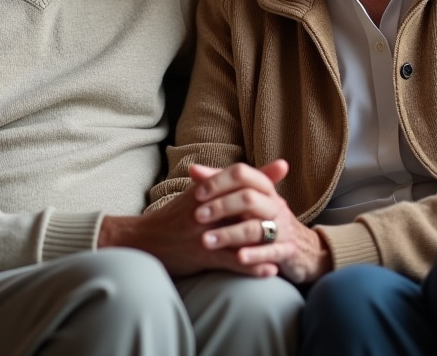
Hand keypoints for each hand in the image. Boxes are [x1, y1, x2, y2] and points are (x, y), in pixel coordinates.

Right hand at [98, 165, 281, 277]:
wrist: (145, 241)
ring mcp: (204, 232)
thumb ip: (218, 179)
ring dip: (267, 243)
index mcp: (204, 191)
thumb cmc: (174, 217)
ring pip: (242, 235)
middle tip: (291, 215)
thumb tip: (241, 166)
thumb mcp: (194, 194)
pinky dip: (253, 266)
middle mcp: (205, 209)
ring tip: (287, 247)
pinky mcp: (202, 255)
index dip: (261, 174)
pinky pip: (233, 261)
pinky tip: (270, 270)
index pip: (236, 178)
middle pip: (243, 205)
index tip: (284, 168)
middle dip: (269, 210)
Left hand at [190, 159, 330, 284]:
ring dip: (229, 234)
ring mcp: (283, 228)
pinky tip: (238, 258)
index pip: (243, 174)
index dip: (219, 181)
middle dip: (221, 206)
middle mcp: (275, 205)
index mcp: (264, 188)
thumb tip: (193, 169)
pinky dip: (255, 255)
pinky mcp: (288, 251)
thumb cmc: (263, 219)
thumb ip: (220, 184)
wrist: (302, 248)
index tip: (197, 193)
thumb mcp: (247, 200)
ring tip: (206, 242)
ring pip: (256, 228)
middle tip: (197, 216)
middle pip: (248, 198)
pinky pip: (272, 252)